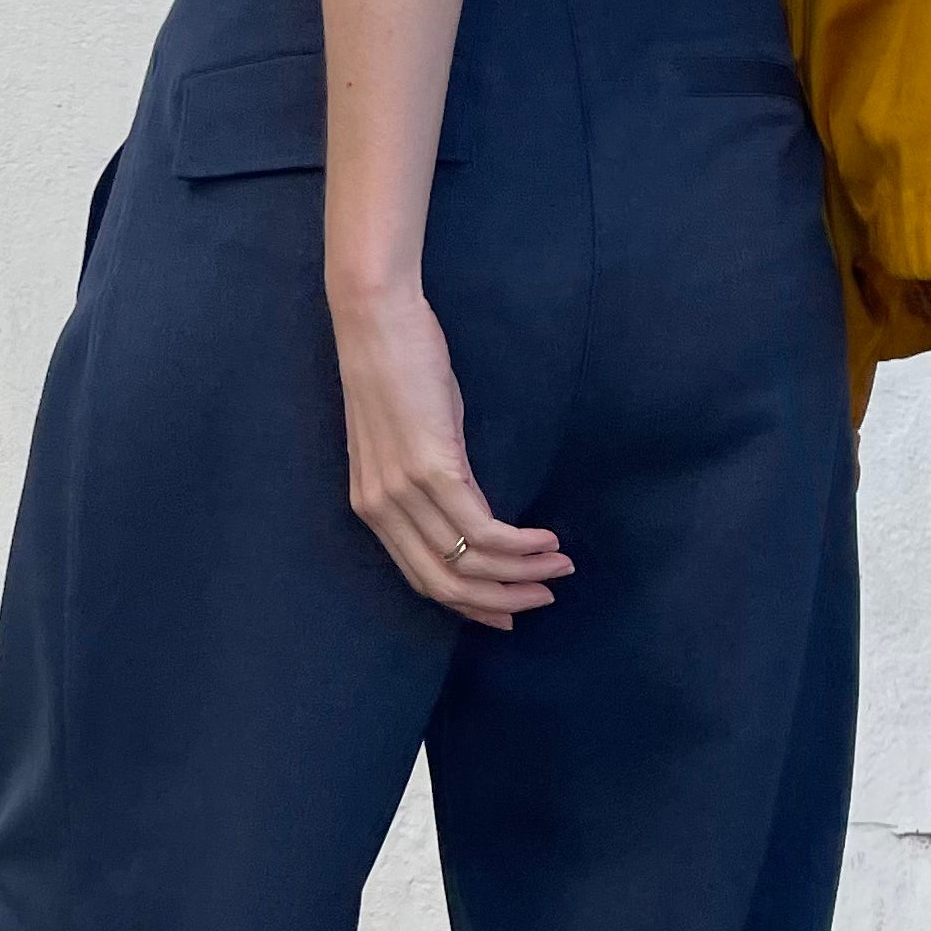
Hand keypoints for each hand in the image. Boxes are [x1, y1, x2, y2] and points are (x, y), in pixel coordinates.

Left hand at [329, 276, 569, 629]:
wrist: (377, 317)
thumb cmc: (397, 368)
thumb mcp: (408, 438)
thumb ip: (431, 480)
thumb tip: (470, 509)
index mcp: (371, 507)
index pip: (421, 579)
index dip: (470, 603)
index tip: (508, 613)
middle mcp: (381, 509)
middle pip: (445, 586)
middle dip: (501, 600)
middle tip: (543, 598)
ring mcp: (405, 492)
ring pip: (469, 564)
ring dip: (522, 573)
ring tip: (559, 567)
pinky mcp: (433, 469)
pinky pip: (483, 530)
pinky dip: (521, 545)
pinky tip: (547, 540)